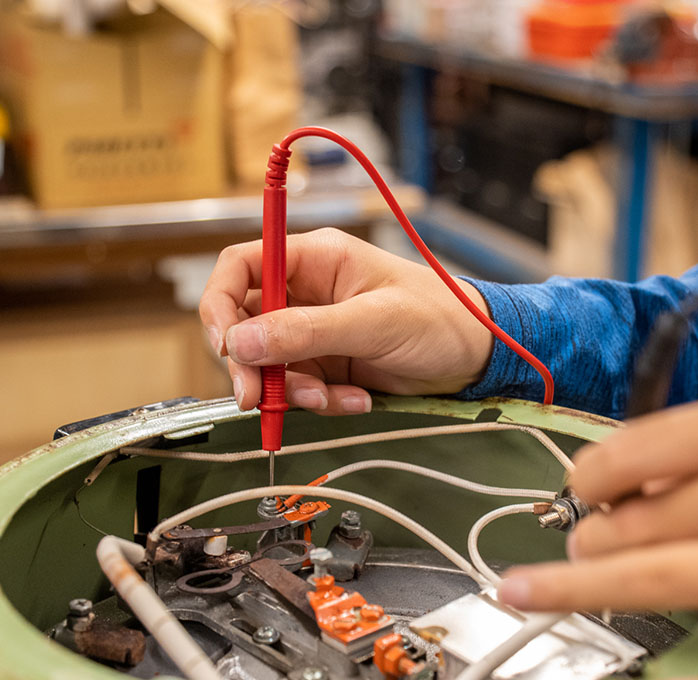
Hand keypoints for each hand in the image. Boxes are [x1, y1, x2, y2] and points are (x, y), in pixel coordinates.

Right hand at [199, 228, 493, 414]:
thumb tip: (242, 341)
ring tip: (333, 397)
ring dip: (292, 390)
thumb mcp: (373, 321)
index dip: (218, 303)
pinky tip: (357, 399)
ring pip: (270, 364)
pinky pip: (302, 388)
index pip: (240, 267)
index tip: (224, 345)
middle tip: (257, 398)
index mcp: (315, 260)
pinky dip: (322, 400)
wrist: (479, 357)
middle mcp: (307, 293)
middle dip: (250, 364)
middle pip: (245, 324)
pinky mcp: (330, 365)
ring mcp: (316, 331)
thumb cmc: (439, 317)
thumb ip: (306, 332)